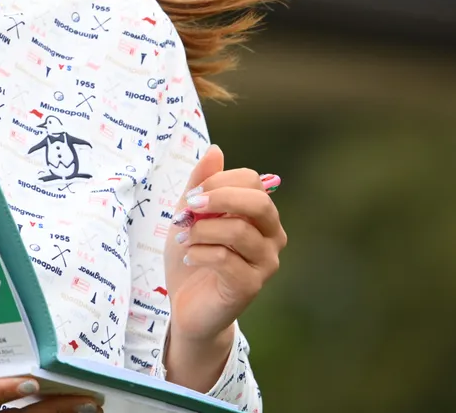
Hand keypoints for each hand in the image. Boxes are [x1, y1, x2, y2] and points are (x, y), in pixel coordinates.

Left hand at [162, 144, 286, 352]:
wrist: (187, 306)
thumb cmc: (193, 255)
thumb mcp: (190, 215)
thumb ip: (201, 184)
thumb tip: (216, 149)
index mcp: (261, 215)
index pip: (252, 181)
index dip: (219, 181)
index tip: (192, 196)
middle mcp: (272, 237)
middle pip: (259, 203)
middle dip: (220, 198)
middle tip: (189, 207)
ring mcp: (266, 263)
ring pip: (239, 231)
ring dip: (202, 231)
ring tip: (183, 239)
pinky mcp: (251, 286)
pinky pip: (226, 259)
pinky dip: (200, 253)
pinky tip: (189, 257)